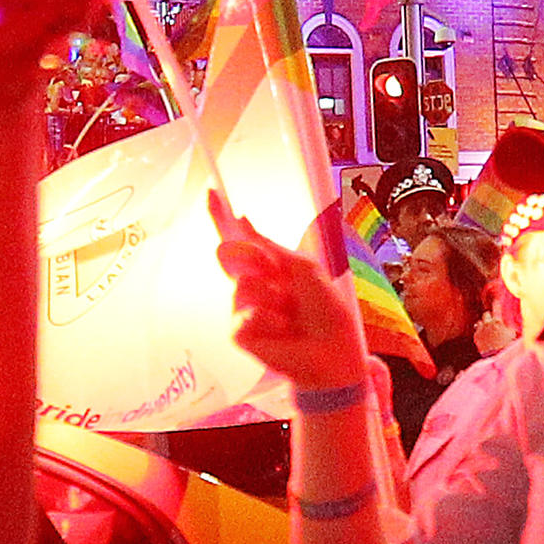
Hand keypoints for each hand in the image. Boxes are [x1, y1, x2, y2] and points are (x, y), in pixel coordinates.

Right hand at [209, 185, 365, 391]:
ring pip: (243, 286)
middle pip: (229, 256)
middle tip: (279, 278)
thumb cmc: (325, 310)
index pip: (239, 239)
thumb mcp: (303, 269)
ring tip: (291, 316)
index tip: (211, 192)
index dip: (223, 217)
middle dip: (251, 258)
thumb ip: (270, 246)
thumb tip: (243, 220)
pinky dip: (268, 322)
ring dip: (273, 299)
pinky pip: (244, 316)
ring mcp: (243, 308)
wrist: (332, 351)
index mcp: (270, 267)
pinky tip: (282, 332)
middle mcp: (253, 284)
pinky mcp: (239, 332)